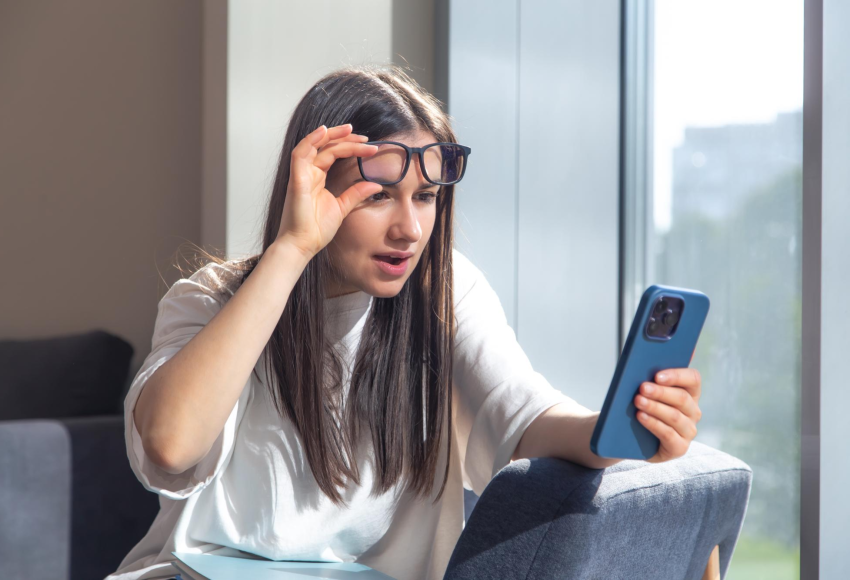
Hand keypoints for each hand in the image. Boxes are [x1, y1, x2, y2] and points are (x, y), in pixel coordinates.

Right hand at [275, 123, 383, 257]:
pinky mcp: (296, 180)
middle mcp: (308, 173)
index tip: (369, 146)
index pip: (333, 154)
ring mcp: (301, 175)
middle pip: (325, 146)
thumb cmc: (316, 229)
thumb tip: (376, 184)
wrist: (302, 245)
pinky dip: (311, 140)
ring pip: (313, 145)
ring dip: (330, 135)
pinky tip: (324, 131)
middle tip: (365, 136)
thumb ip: (356, 194)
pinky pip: (300, 154)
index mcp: (317, 178)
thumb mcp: (342, 207)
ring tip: (350, 130)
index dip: (350, 147)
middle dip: (344, 138)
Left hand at [633, 367, 702, 462]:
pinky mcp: (679, 447)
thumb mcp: (647, 392)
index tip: (657, 375)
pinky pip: (668, 434)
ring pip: (674, 416)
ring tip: (638, 401)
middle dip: (660, 392)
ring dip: (655, 407)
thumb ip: (651, 378)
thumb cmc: (642, 408)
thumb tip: (643, 361)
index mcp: (690, 393)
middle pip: (682, 398)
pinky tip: (640, 416)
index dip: (676, 375)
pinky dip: (653, 424)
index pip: (693, 379)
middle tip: (642, 388)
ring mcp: (688, 431)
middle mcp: (693, 411)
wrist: (634, 438)